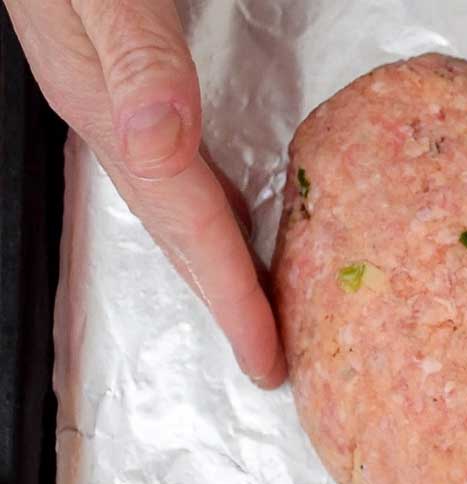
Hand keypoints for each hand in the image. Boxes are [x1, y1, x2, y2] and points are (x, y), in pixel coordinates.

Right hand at [4, 0, 284, 386]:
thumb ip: (133, 55)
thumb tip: (160, 140)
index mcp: (110, 108)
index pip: (185, 221)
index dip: (227, 294)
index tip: (265, 357)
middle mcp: (118, 120)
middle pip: (182, 232)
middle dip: (226, 303)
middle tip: (271, 361)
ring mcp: (126, 104)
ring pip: (183, 207)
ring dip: (220, 267)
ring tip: (260, 314)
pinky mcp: (142, 83)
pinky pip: (187, 170)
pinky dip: (216, 212)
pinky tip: (239, 219)